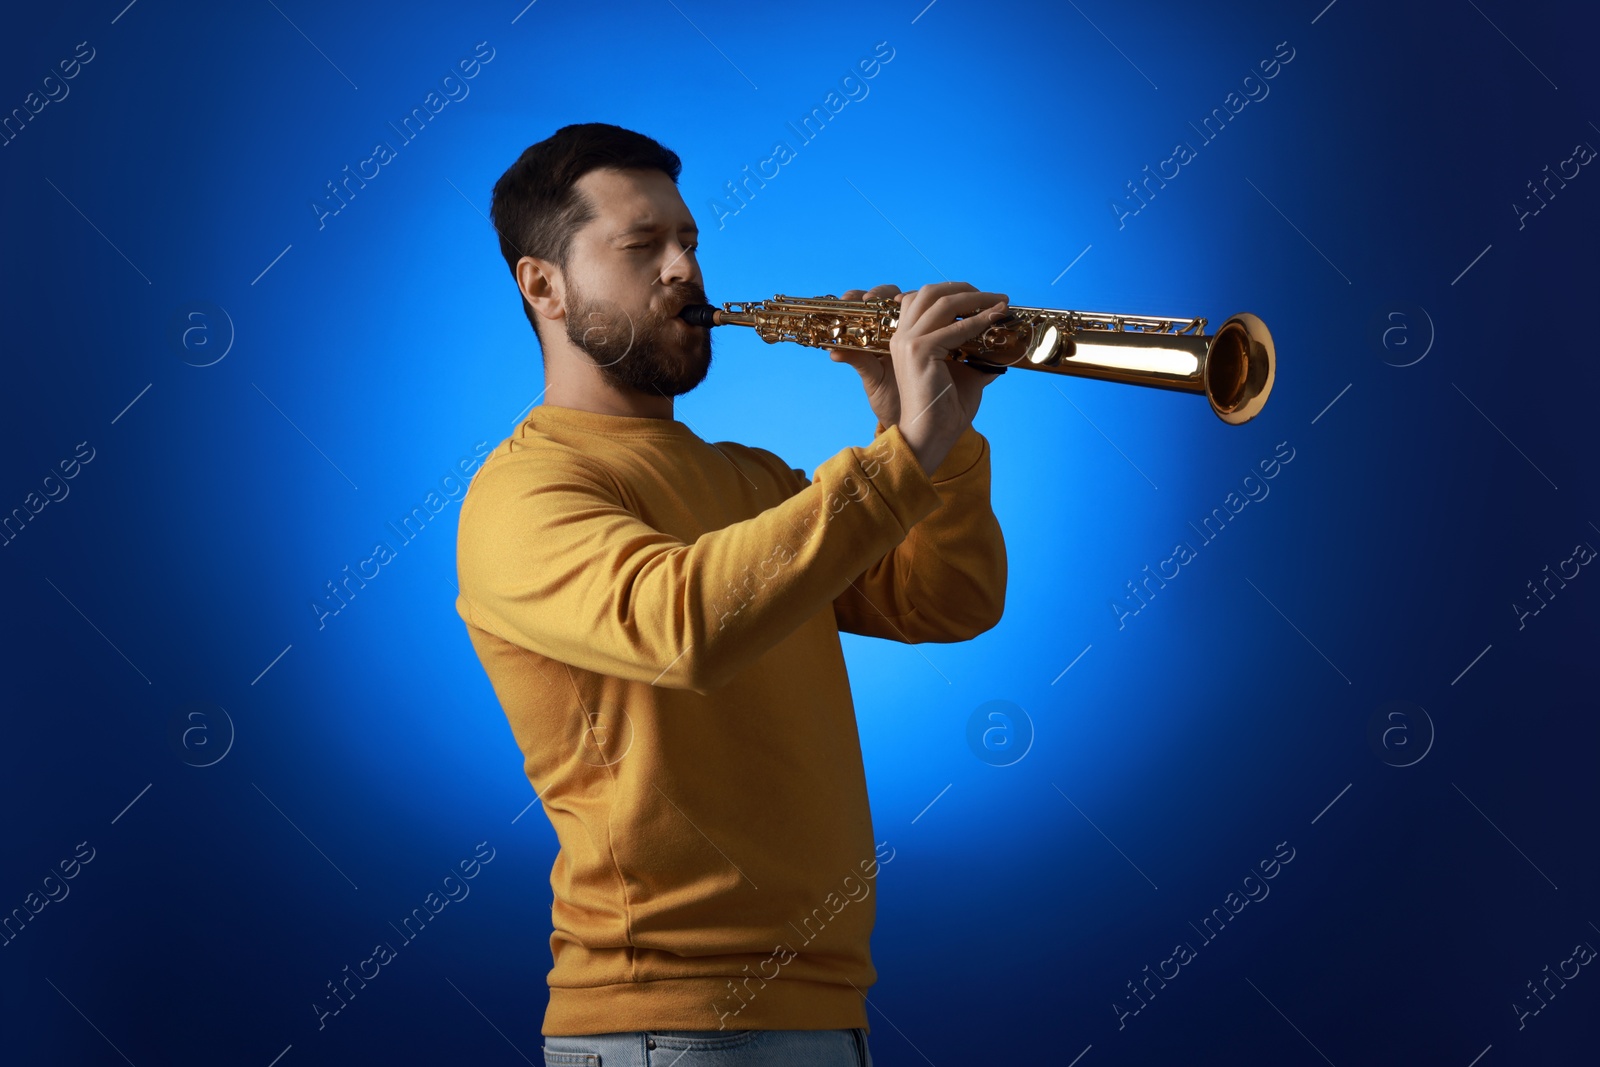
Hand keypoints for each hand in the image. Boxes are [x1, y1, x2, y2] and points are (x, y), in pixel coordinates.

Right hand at [829, 283, 1007, 472]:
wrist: (929, 435)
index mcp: (906, 338)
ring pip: (943, 302)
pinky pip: (957, 327)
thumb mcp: (963, 373)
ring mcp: (908, 341)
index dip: (955, 292)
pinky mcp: (920, 350)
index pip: (925, 299)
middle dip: (964, 289)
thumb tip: (1000, 343)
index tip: (984, 298)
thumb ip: (974, 353)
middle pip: (931, 292)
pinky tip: (997, 318)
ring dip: (976, 298)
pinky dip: (980, 320)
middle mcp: (903, 335)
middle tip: (993, 296)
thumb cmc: (944, 409)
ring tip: (1000, 301)